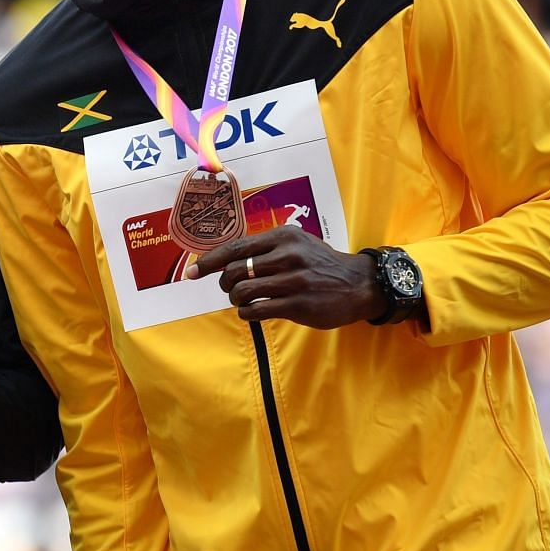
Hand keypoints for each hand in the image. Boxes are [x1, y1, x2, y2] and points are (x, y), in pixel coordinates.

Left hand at [186, 226, 385, 328]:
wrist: (358, 284)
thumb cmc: (319, 264)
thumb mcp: (296, 244)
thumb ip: (264, 248)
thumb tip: (225, 259)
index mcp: (282, 237)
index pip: (234, 248)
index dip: (208, 261)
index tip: (191, 272)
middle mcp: (287, 256)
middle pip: (234, 271)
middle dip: (225, 284)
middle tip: (231, 289)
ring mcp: (293, 281)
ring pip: (243, 291)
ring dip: (236, 299)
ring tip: (244, 300)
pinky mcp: (299, 305)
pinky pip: (257, 310)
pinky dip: (247, 313)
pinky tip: (253, 311)